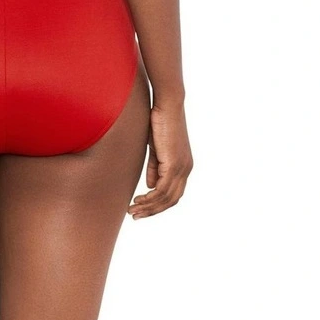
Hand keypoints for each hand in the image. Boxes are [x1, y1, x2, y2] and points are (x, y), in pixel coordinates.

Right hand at [128, 100, 192, 219]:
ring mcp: (182, 168)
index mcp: (184, 165)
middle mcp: (186, 169)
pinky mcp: (174, 164)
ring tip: (132, 211)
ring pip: (166, 198)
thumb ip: (155, 166)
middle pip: (171, 200)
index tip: (141, 208)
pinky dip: (150, 198)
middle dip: (152, 211)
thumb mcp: (156, 148)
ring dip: (148, 207)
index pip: (173, 193)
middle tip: (135, 215)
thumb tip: (151, 185)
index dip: (158, 204)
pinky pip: (162, 190)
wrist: (168, 104)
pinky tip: (138, 200)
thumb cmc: (160, 120)